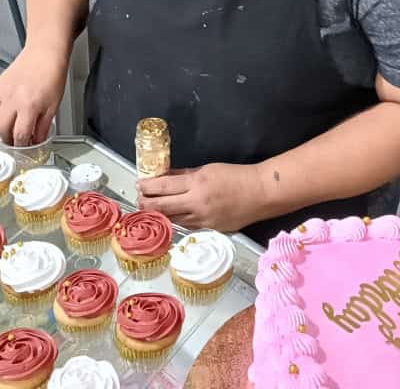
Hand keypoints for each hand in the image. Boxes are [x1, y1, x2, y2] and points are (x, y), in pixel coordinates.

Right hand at [0, 45, 67, 145]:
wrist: (44, 52)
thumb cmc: (52, 74)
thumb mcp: (54, 105)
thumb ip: (43, 126)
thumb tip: (37, 140)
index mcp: (28, 106)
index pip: (19, 135)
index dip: (21, 146)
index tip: (24, 149)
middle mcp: (13, 100)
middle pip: (2, 130)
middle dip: (8, 140)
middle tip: (15, 143)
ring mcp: (3, 92)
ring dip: (4, 127)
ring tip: (14, 129)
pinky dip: (3, 112)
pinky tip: (12, 111)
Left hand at [137, 163, 268, 231]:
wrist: (260, 194)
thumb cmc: (236, 176)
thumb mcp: (208, 169)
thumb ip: (184, 174)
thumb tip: (165, 175)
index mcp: (197, 184)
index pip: (164, 186)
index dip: (147, 186)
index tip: (139, 185)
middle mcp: (197, 204)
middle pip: (162, 207)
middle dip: (146, 203)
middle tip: (138, 199)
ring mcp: (203, 220)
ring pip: (172, 220)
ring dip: (159, 214)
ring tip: (151, 208)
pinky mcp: (210, 229)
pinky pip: (187, 225)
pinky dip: (176, 220)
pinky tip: (171, 215)